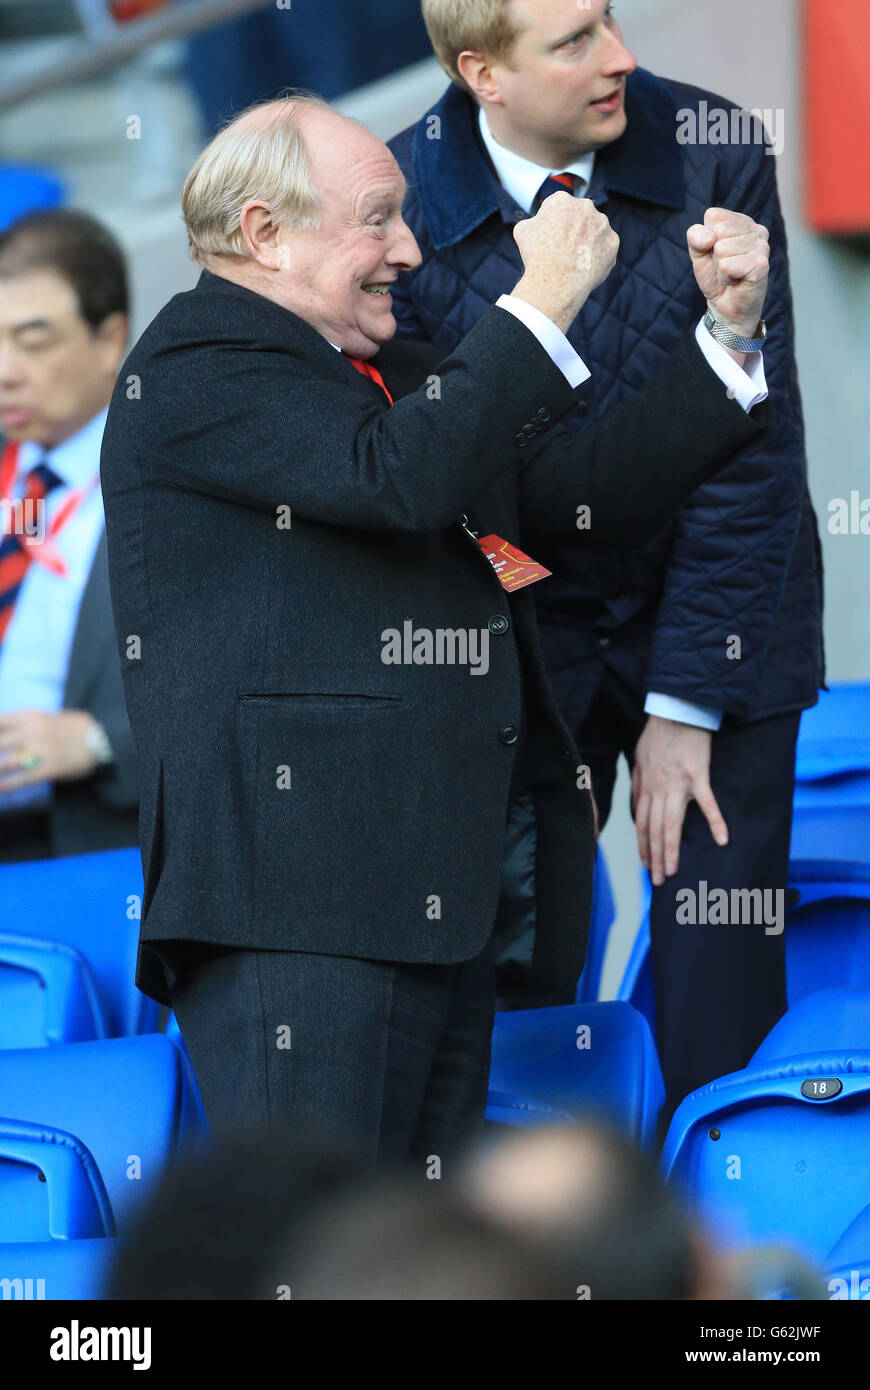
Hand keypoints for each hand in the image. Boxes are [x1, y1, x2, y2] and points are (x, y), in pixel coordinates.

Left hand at [0, 710, 101, 789]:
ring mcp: (40, 752)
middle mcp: (32, 733)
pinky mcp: (48, 769)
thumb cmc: (75, 727)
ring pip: (4, 763)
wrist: (101, 739)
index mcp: (30, 717)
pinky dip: (6, 785)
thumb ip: (27, 723)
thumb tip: (7, 729)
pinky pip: (21, 779)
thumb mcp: (49, 717)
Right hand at [512, 194, 619, 332]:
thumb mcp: (523, 230)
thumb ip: (535, 219)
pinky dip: (597, 256)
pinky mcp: (613, 241)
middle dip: (573, 229)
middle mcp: (586, 206)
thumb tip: (540, 220)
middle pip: (579, 217)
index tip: (549, 238)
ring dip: (587, 241)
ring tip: (575, 259)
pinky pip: (605, 247)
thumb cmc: (536, 257)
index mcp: (562, 200)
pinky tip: (585, 265)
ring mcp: (602, 224)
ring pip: (594, 231)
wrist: (556, 283)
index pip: (558, 207)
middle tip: (563, 249)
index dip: (552, 224)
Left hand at [631, 715, 728, 885]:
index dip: (643, 846)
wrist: (675, 711)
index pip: (641, 824)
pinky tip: (723, 840)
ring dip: (671, 850)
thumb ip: (639, 782)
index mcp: (645, 786)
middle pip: (653, 830)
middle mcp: (658, 789)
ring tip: (673, 871)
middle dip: (654, 857)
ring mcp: (677, 784)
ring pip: (671, 824)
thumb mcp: (639, 758)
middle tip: (658, 880)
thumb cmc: (658, 733)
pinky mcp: (697, 776)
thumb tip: (637, 801)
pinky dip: (715, 822)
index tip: (645, 864)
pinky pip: (707, 803)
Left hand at [687, 208, 769, 340]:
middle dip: (714, 254)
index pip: (713, 216)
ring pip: (721, 249)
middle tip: (725, 267)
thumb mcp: (698, 253)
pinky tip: (736, 280)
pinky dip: (725, 277)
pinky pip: (727, 265)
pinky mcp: (761, 264)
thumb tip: (710, 238)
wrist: (725, 307)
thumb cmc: (715, 276)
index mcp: (741, 221)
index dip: (706, 239)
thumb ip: (696, 237)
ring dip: (720, 268)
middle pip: (718, 232)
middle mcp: (756, 229)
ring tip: (731, 274)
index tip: (716, 253)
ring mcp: (762, 245)